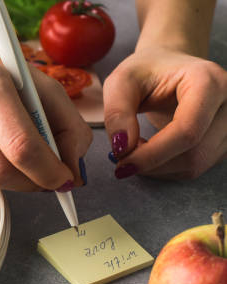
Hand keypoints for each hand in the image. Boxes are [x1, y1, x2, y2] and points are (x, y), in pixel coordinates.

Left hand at [103, 47, 226, 178]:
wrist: (168, 65)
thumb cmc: (145, 71)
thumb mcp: (121, 82)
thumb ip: (117, 113)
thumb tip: (122, 148)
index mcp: (209, 81)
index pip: (187, 130)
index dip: (153, 153)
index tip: (121, 162)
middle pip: (194, 153)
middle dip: (152, 162)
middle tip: (121, 156)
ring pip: (195, 165)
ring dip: (157, 167)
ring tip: (134, 148)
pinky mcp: (222, 141)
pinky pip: (194, 167)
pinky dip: (165, 167)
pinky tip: (149, 152)